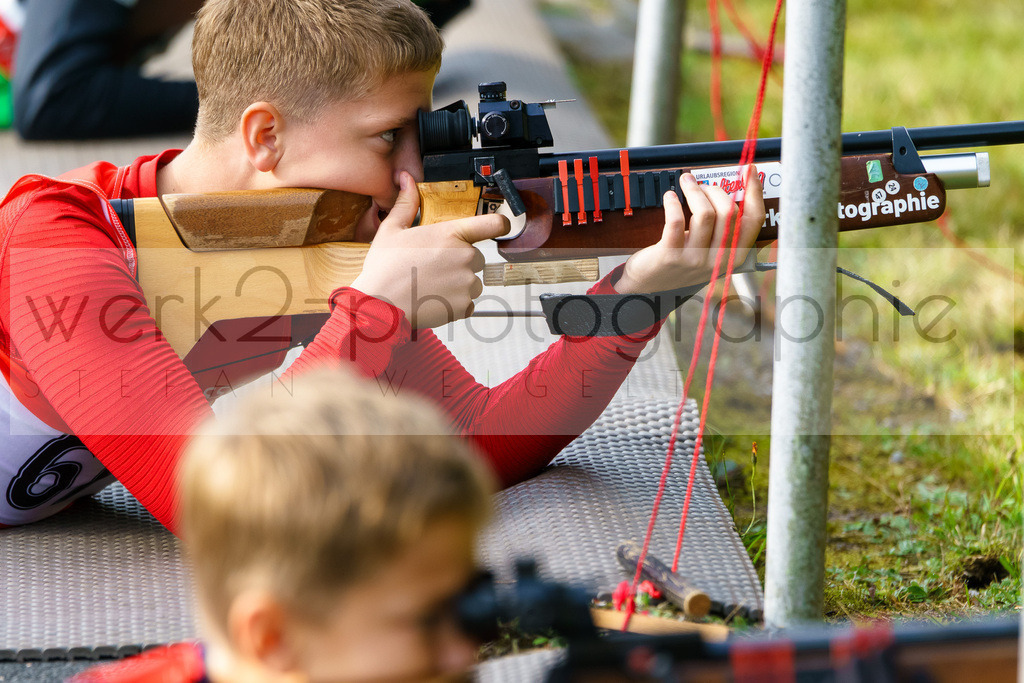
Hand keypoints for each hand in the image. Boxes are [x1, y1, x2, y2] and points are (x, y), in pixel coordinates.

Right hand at [351, 172, 510, 327]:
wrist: (380, 304)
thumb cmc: (384, 268)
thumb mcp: (391, 229)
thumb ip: (406, 203)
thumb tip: (406, 179)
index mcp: (450, 234)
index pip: (493, 224)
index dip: (500, 224)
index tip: (500, 226)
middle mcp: (464, 257)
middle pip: (475, 257)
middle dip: (459, 261)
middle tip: (432, 267)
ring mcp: (466, 283)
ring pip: (471, 281)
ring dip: (457, 283)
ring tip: (430, 284)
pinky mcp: (464, 305)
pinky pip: (467, 302)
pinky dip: (454, 302)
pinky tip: (433, 298)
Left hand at [614, 166, 764, 293]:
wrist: (648, 287)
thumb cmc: (681, 262)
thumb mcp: (710, 251)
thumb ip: (723, 228)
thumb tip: (730, 189)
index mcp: (734, 256)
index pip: (754, 220)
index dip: (754, 192)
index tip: (748, 170)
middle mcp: (718, 261)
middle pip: (729, 212)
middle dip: (715, 189)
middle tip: (702, 184)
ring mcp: (694, 260)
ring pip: (705, 214)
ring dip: (695, 191)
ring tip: (686, 183)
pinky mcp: (670, 256)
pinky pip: (677, 221)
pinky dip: (673, 203)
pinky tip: (670, 197)